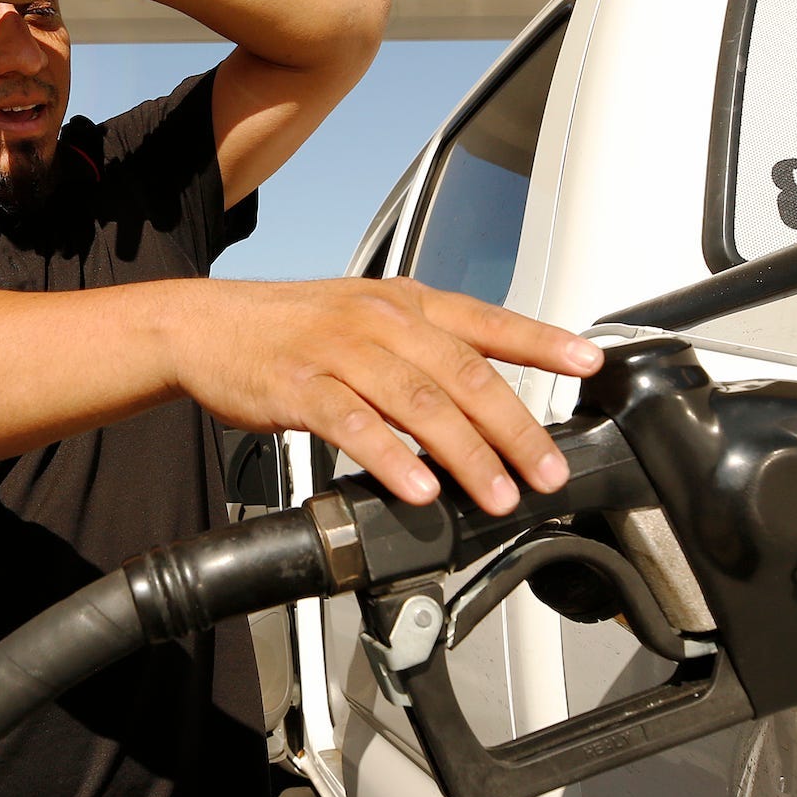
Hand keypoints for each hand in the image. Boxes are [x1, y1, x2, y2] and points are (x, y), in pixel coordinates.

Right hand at [171, 278, 602, 514]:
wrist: (206, 326)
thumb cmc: (290, 329)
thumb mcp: (366, 318)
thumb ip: (425, 351)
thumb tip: (488, 399)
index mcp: (404, 302)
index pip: (487, 319)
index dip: (542, 340)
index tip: (591, 362)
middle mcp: (379, 320)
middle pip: (464, 373)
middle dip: (515, 427)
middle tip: (549, 471)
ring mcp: (339, 351)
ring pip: (418, 403)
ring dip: (466, 454)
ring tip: (497, 495)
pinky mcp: (299, 387)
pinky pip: (354, 425)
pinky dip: (391, 459)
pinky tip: (418, 489)